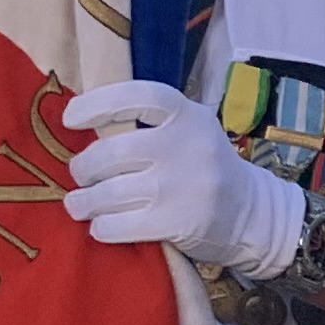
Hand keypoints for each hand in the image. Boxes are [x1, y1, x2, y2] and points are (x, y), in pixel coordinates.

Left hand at [61, 80, 303, 275]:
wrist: (254, 214)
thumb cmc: (203, 169)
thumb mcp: (188, 133)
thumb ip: (146, 126)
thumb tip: (81, 127)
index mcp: (189, 116)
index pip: (138, 96)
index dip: (97, 104)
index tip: (70, 119)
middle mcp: (187, 147)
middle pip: (109, 153)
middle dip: (82, 168)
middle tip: (82, 176)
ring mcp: (184, 187)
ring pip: (107, 193)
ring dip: (83, 202)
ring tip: (81, 204)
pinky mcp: (179, 222)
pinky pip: (116, 225)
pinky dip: (101, 227)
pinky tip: (104, 224)